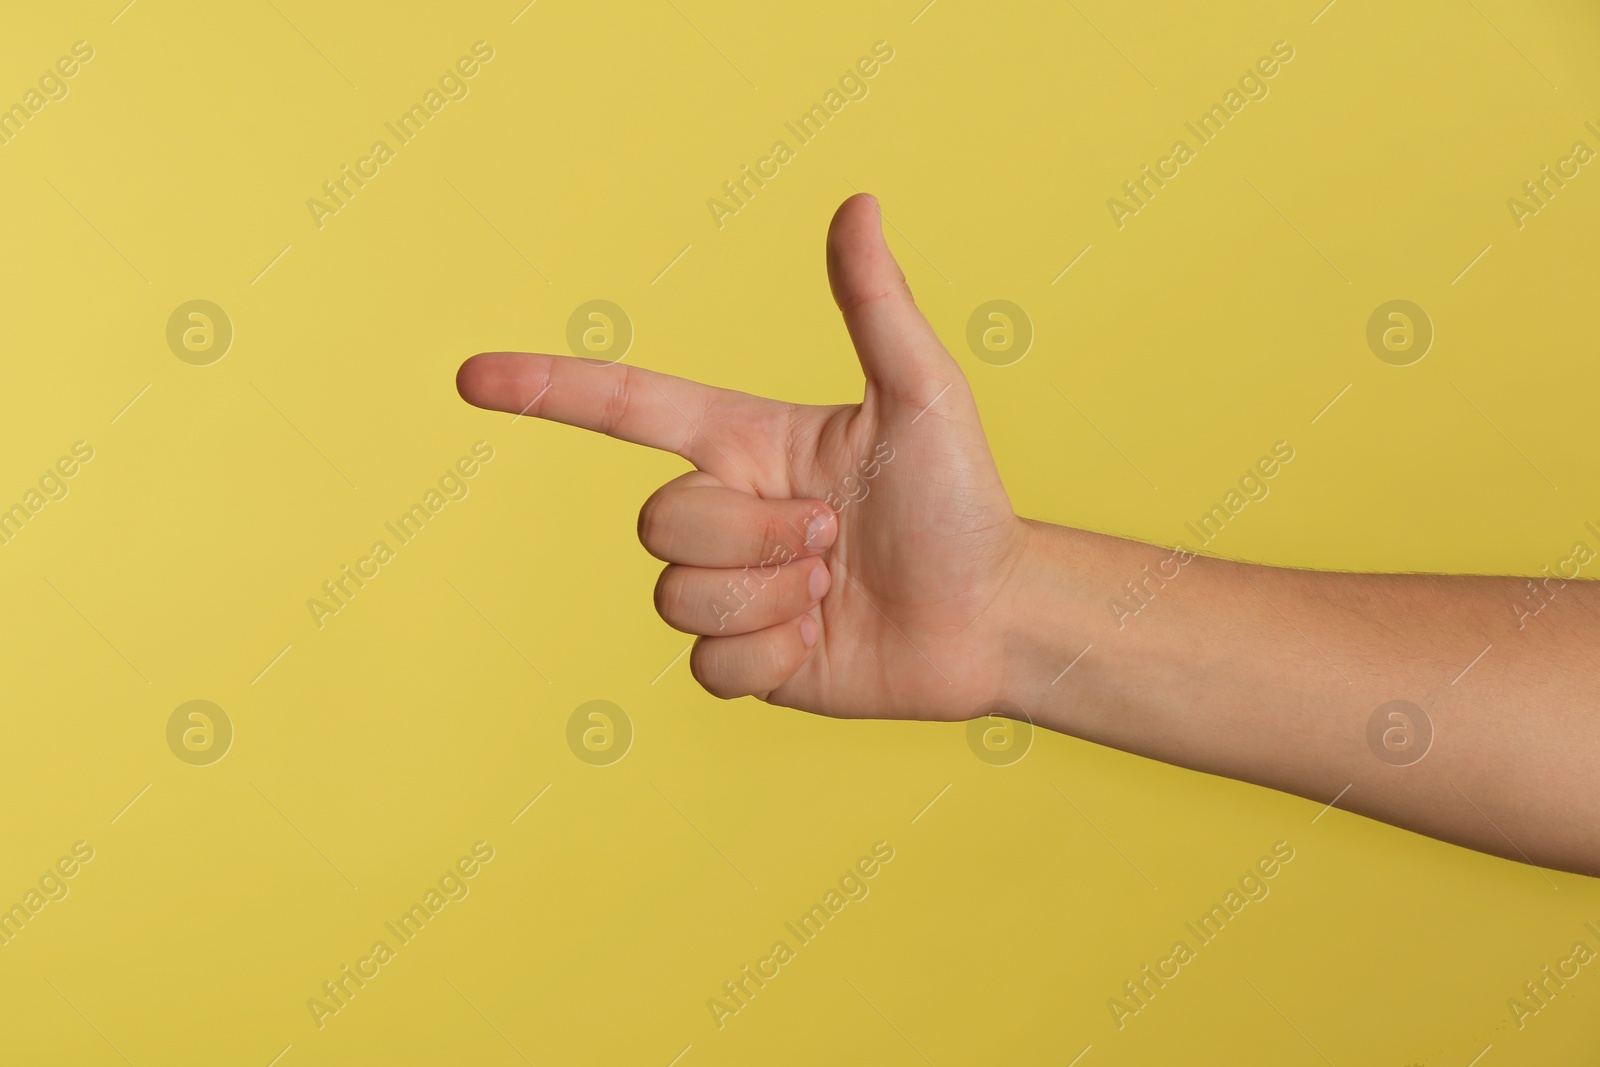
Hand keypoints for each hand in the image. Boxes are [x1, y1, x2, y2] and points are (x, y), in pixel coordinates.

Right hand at [456, 194, 1032, 719]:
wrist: (994, 618)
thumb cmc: (965, 501)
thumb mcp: (922, 397)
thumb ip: (875, 306)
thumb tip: (856, 204)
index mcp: (748, 443)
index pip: (630, 407)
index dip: (551, 390)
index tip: (474, 377)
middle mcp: (729, 513)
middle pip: (659, 522)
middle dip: (751, 534)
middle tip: (833, 536)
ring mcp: (733, 590)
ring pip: (675, 597)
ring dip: (767, 596)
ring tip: (833, 586)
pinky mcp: (747, 661)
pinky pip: (705, 667)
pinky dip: (770, 657)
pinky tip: (822, 642)